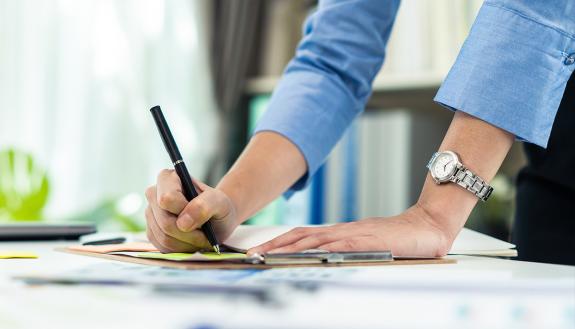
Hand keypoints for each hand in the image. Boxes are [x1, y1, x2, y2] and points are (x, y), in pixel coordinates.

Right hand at [144, 169, 237, 252]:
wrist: (217, 219)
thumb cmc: (217, 206)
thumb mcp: (219, 202)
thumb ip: (204, 206)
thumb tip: (182, 222)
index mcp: (168, 178)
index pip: (167, 199)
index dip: (184, 211)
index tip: (200, 214)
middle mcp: (154, 194)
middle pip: (165, 222)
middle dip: (189, 233)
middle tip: (205, 234)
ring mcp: (151, 215)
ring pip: (164, 237)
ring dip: (187, 243)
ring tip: (201, 237)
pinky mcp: (152, 233)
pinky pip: (163, 247)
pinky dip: (181, 249)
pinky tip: (191, 242)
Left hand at [247, 204, 452, 257]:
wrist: (425, 226)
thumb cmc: (396, 239)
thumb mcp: (365, 246)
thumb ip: (345, 251)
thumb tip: (323, 260)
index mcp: (339, 233)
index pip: (302, 236)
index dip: (279, 243)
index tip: (259, 252)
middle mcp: (341, 231)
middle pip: (300, 236)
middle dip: (274, 245)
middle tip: (253, 254)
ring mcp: (353, 235)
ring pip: (314, 239)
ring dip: (289, 247)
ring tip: (269, 256)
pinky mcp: (368, 241)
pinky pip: (340, 245)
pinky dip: (321, 249)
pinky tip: (308, 254)